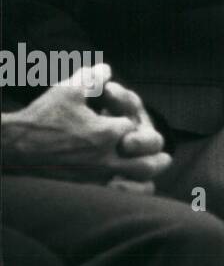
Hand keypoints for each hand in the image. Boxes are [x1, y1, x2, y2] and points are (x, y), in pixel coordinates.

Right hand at [0, 65, 170, 185]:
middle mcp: (105, 158)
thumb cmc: (39, 119)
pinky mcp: (84, 189)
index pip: (134, 126)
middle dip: (157, 152)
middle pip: (148, 158)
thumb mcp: (67, 91)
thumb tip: (108, 71)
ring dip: (151, 173)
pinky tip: (135, 188)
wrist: (9, 149)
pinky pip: (119, 194)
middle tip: (165, 155)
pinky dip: (132, 191)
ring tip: (157, 170)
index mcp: (105, 133)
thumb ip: (92, 78)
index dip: (133, 119)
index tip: (127, 118)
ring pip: (138, 179)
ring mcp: (96, 176)